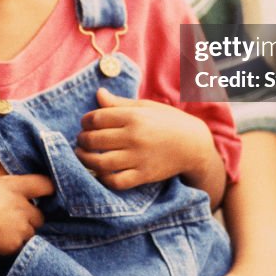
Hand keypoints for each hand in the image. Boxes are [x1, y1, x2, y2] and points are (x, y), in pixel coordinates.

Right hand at [0, 137, 52, 255]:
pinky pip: (21, 247)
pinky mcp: (13, 245)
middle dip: (33, 214)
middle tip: (19, 213)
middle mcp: (22, 207)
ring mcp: (19, 228)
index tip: (46, 189)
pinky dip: (15, 245)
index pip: (46, 184)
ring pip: (32, 232)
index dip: (48, 187)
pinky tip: (2, 242)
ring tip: (9, 228)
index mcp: (15, 187)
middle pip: (41, 213)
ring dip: (24, 230)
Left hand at [74, 88, 217, 191]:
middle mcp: (134, 137)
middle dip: (82, 140)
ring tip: (83, 155)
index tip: (85, 123)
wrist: (193, 145)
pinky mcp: (144, 175)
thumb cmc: (167, 121)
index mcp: (134, 116)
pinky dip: (103, 178)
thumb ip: (119, 103)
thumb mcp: (145, 107)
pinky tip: (100, 171)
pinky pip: (116, 181)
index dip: (85, 121)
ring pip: (100, 163)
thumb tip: (98, 94)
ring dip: (85, 159)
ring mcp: (139, 158)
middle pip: (94, 140)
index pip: (96, 118)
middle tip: (81, 140)